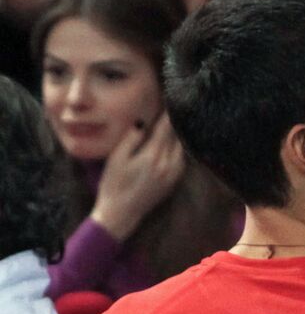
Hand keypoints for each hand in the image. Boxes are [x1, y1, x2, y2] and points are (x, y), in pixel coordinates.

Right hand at [91, 114, 184, 240]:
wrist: (122, 213)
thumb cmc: (114, 184)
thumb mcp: (117, 158)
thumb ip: (132, 138)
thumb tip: (143, 121)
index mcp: (153, 156)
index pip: (165, 128)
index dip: (167, 113)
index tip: (169, 100)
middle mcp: (168, 164)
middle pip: (176, 136)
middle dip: (173, 122)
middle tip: (172, 107)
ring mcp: (174, 173)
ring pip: (180, 147)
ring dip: (176, 135)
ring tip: (171, 122)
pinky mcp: (174, 180)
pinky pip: (181, 158)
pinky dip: (177, 147)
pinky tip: (171, 142)